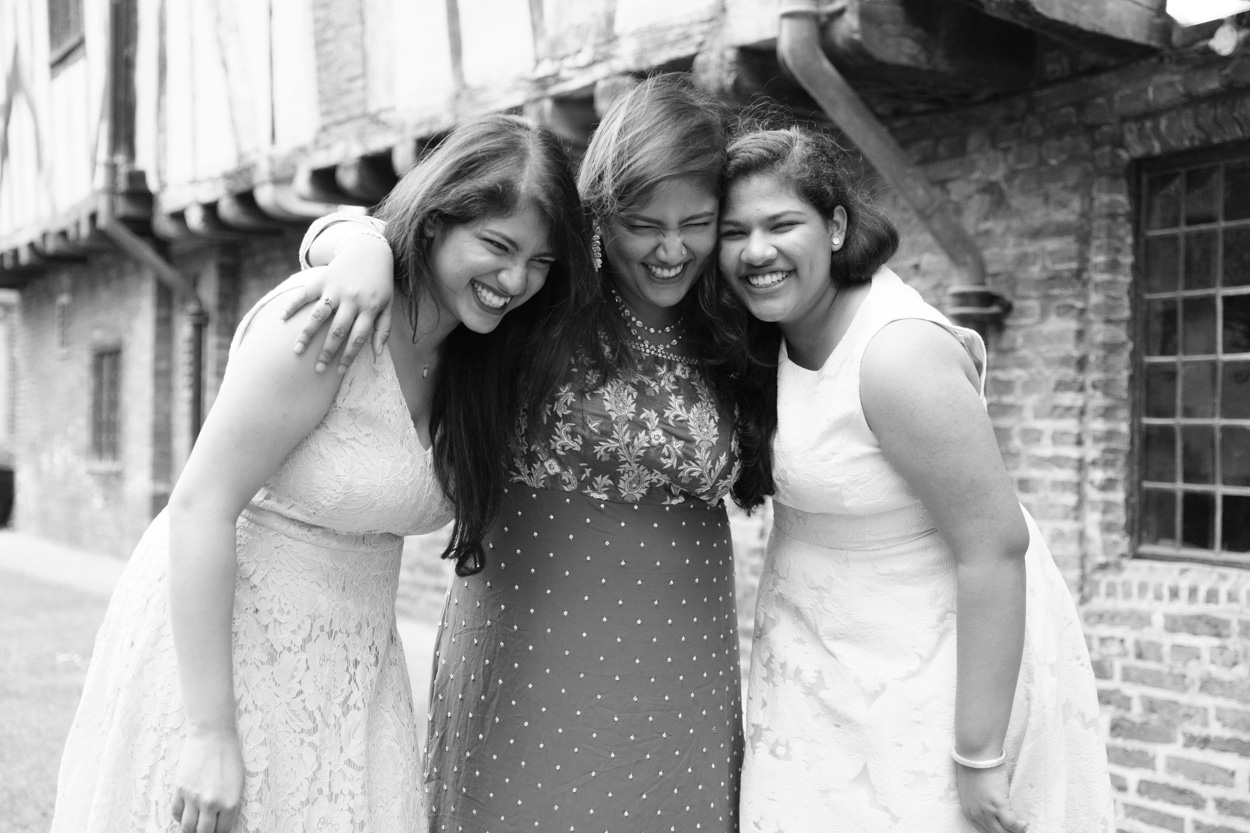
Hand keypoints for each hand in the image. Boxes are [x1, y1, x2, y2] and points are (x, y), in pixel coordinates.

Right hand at [171, 725, 243, 832]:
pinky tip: (185, 812)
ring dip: (190, 828)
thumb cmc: (230, 756)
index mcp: (231, 802)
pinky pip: (176, 813)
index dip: (219, 832)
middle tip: (204, 828)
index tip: (217, 829)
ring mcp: (194, 797)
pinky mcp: (180, 789)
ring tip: (193, 824)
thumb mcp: (238, 783)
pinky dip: (179, 816)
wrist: (213, 734)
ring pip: (187, 827)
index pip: (223, 831)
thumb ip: (230, 804)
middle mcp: (212, 803)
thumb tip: (221, 822)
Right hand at [281, 233, 394, 372]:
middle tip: (318, 369)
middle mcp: (351, 300)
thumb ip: (383, 329)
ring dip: (307, 334)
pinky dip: (292, 306)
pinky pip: (305, 294)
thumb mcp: (388, 305)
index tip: (339, 372)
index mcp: (369, 308)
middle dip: (327, 352)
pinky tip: (281, 319)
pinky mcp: (322, 279)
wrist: (369, 251)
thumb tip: (377, 354)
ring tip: (297, 351)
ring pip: (319, 315)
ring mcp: (335, 289)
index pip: (358, 338)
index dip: (348, 357)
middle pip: (337, 331)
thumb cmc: (380, 283)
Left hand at [956, 764, 1027, 832]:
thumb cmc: (975, 765)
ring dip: (1015, 831)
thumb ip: (981, 802)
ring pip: (1003, 832)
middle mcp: (976, 814)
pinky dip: (1020, 826)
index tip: (1006, 829)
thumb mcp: (973, 790)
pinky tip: (1024, 822)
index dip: (997, 831)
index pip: (983, 831)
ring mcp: (986, 811)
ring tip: (1022, 826)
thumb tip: (994, 806)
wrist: (975, 754)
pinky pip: (1011, 824)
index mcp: (968, 811)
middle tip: (1017, 829)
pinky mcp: (997, 805)